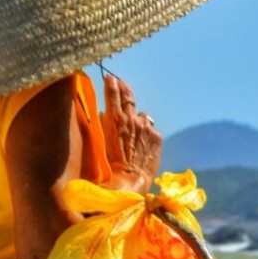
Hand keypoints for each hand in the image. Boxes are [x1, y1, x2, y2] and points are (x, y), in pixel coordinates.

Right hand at [100, 75, 160, 193]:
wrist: (130, 181)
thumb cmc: (109, 166)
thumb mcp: (100, 142)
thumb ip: (103, 125)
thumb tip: (104, 115)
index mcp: (115, 120)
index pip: (113, 95)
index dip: (112, 84)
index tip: (110, 78)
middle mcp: (132, 120)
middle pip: (129, 98)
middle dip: (124, 89)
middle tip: (121, 83)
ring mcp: (146, 128)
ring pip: (142, 117)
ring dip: (137, 120)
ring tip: (133, 130)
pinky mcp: (157, 137)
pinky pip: (150, 131)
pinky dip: (146, 134)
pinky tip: (142, 145)